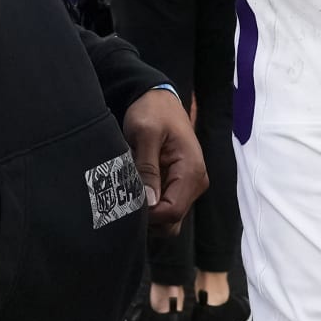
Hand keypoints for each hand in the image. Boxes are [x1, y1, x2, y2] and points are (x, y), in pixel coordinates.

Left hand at [121, 87, 207, 233]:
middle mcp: (195, 182)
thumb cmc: (152, 111)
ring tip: (130, 190)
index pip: (172, 212)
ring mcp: (188, 185)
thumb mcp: (145, 133)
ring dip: (147, 212)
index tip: (126, 202)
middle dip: (148, 218)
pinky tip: (136, 188)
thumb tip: (148, 201)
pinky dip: (149, 205)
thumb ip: (147, 167)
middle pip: (172, 221)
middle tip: (124, 198)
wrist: (159, 99)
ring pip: (168, 218)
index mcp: (191, 171)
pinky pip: (165, 207)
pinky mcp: (179, 185)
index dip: (148, 215)